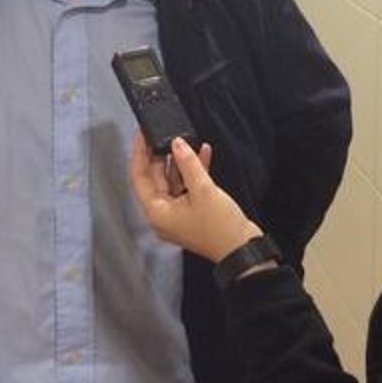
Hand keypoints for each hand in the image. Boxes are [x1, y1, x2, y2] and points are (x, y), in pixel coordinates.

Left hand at [130, 133, 262, 262]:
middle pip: (155, 178)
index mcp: (157, 212)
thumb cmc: (220, 228)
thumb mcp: (203, 190)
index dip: (140, 153)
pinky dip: (194, 170)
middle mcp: (163, 214)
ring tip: (184, 140)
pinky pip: (187, 186)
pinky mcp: (192, 211)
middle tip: (164, 134)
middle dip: (161, 155)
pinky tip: (203, 153)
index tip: (142, 136)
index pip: (139, 177)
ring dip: (181, 161)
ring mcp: (178, 213)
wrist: (241, 248)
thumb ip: (188, 163)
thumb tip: (176, 143)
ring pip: (173, 180)